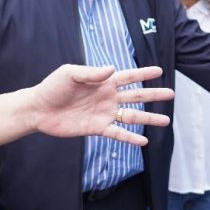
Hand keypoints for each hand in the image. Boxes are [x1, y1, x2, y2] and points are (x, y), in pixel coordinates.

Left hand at [30, 65, 173, 145]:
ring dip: (149, 119)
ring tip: (166, 121)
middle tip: (171, 94)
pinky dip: (130, 137)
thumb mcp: (69, 73)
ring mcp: (104, 113)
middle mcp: (107, 97)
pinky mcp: (97, 128)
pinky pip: (118, 133)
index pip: (128, 76)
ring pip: (132, 116)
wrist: (38, 109)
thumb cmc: (52, 87)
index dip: (144, 73)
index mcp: (103, 82)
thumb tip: (112, 69)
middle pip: (136, 96)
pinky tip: (144, 141)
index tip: (160, 71)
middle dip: (154, 95)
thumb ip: (91, 72)